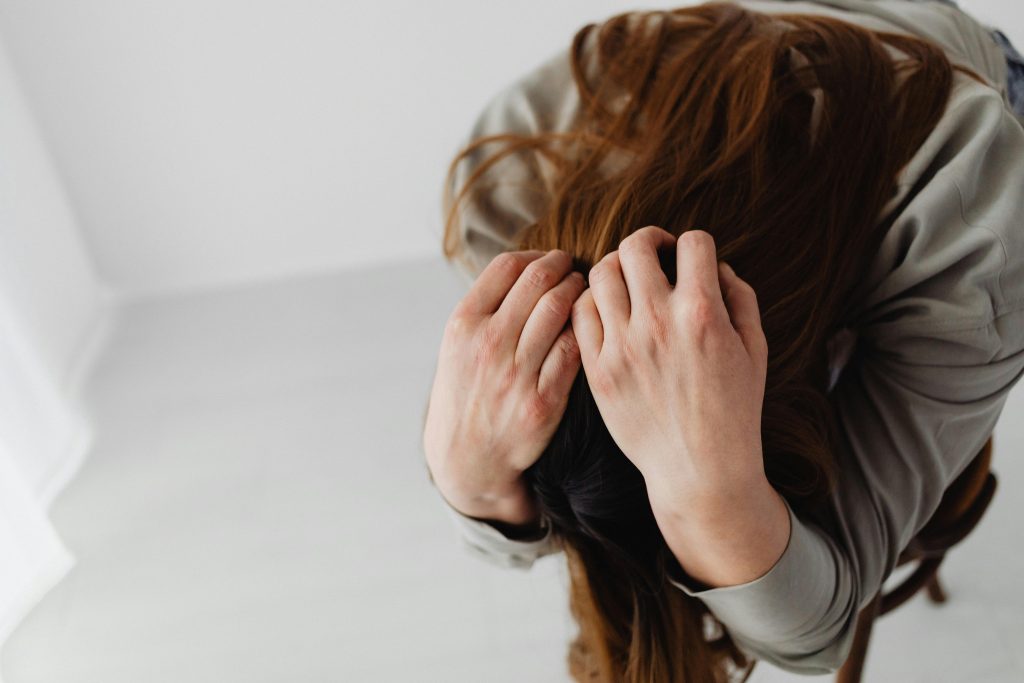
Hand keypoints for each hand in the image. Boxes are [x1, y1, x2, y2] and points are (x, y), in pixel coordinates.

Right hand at [423, 249, 585, 524]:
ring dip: (578, 291)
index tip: (550, 259)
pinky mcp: (543, 401)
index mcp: (463, 324)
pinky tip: (590, 325)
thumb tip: (526, 265)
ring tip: (584, 290)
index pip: (507, 266)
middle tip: (574, 268)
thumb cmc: (466, 392)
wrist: (466, 457)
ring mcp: (515, 373)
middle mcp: (488, 344)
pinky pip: (574, 350)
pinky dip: (585, 329)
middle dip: (563, 266)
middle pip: (537, 281)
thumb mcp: (457, 345)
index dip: (536, 255)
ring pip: (558, 309)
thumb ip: (485, 307)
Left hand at [570, 227, 767, 509]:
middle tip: (655, 254)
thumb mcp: (755, 350)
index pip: (693, 243)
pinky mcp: (597, 369)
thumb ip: (740, 298)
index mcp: (702, 314)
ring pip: (601, 273)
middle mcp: (657, 323)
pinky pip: (581, 312)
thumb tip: (716, 266)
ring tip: (628, 280)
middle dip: (650, 240)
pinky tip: (608, 308)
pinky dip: (592, 300)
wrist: (699, 470)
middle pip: (636, 246)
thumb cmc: (734, 410)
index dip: (696, 244)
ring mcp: (622, 346)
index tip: (693, 258)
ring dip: (617, 266)